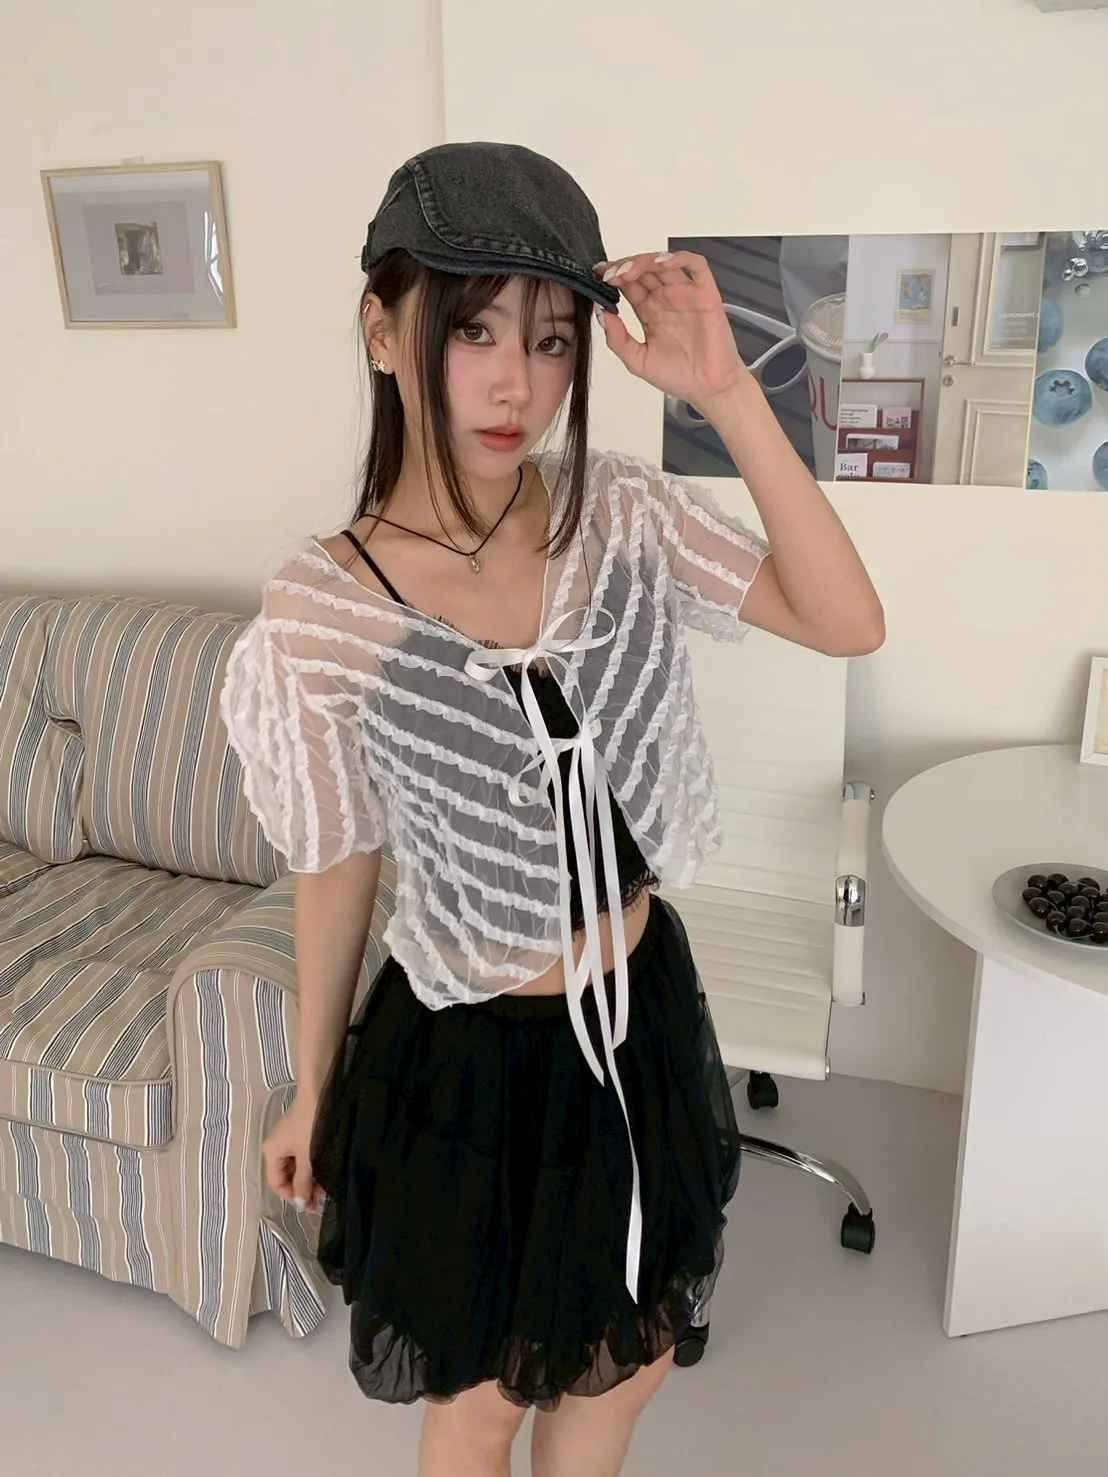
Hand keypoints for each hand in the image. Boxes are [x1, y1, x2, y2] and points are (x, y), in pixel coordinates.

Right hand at [263, 1092, 324, 1213]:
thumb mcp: (308, 1157)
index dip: (292, 1196)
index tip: (311, 1205)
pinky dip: (313, 1167)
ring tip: (327, 1189)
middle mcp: (277, 1147)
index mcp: (271, 1152)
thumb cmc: (311, 1126)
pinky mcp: (301, 1134)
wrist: (320, 1093)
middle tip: (323, 1199)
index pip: (276, 1184)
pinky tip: (326, 1174)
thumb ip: (303, 1182)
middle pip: (287, 1176)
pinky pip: (303, 1157)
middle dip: (304, 1189)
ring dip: (310, 1179)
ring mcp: (289, 1140)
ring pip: (297, 1168)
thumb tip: (300, 1204)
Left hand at [593, 251, 748, 415]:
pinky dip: (680, 258)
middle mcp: (666, 299)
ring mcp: (685, 295)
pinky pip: (696, 266)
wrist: (708, 389)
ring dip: (644, 261)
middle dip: (624, 266)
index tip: (598, 276)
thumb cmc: (678, 376)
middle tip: (609, 275)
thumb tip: (601, 313)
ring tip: (628, 272)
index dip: (613, 276)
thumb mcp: (637, 361)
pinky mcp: (706, 294)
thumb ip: (618, 339)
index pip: (629, 284)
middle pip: (643, 269)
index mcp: (649, 312)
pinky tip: (663, 264)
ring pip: (664, 263)